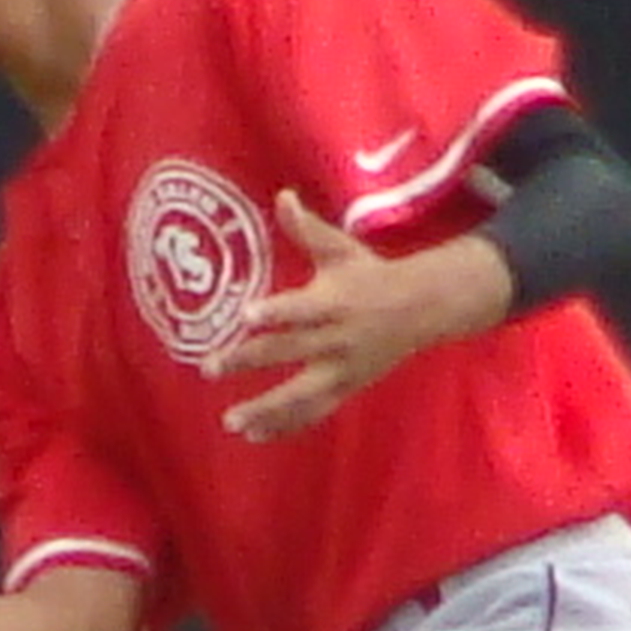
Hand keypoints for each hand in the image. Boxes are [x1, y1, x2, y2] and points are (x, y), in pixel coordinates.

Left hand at [204, 191, 513, 440]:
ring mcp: (341, 369)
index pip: (301, 309)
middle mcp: (336, 339)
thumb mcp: (341, 249)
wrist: (420, 308)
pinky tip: (254, 435)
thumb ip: (307, 229)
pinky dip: (285, 426)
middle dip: (249, 359)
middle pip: (290, 352)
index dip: (275, 312)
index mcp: (334, 302)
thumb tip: (282, 195)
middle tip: (210, 365)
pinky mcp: (346, 388)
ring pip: (301, 395)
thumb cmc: (370, 275)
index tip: (246, 314)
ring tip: (230, 421)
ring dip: (265, 409)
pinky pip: (314, 412)